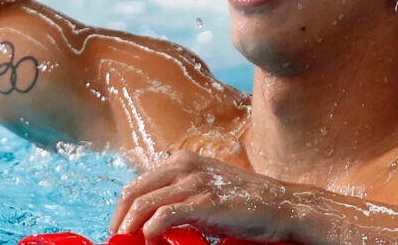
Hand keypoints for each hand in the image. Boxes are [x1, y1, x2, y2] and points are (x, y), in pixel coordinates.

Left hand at [109, 150, 295, 241]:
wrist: (280, 205)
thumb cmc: (243, 202)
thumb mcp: (205, 188)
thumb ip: (180, 194)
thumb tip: (151, 218)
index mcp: (181, 161)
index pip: (137, 184)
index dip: (122, 210)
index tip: (119, 231)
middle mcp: (184, 166)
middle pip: (133, 193)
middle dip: (119, 220)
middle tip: (118, 240)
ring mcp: (194, 183)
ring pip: (143, 205)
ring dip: (131, 230)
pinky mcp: (204, 203)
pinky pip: (163, 217)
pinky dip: (151, 234)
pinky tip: (153, 243)